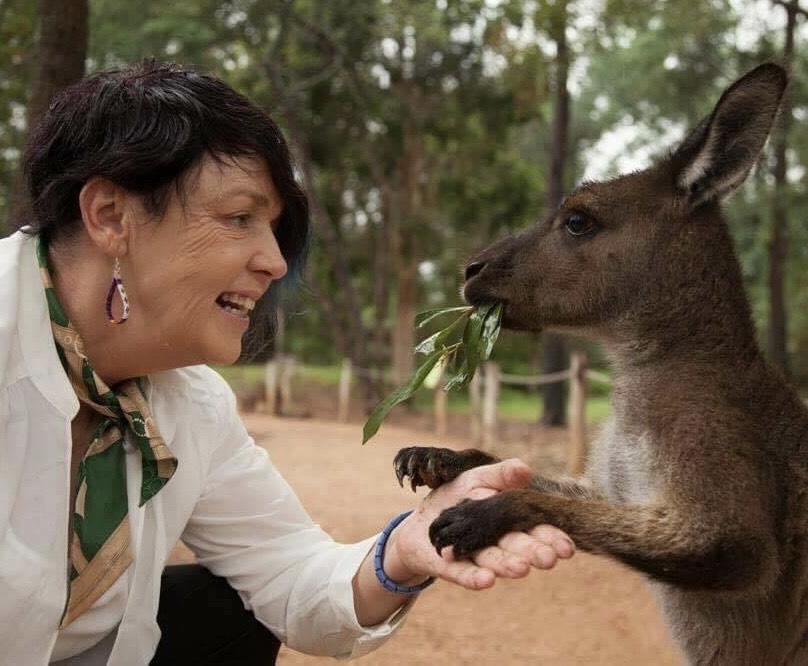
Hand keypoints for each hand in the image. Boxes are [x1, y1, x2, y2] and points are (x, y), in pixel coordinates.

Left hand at [382, 458, 574, 590]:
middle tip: (550, 559)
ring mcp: (476, 557)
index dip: (550, 539)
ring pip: (494, 562)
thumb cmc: (457, 498)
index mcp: (509, 522)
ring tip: (522, 569)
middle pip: (517, 548)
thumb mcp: (477, 478)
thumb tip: (526, 468)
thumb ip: (501, 475)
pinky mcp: (452, 567)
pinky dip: (474, 577)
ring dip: (507, 565)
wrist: (421, 521)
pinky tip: (486, 580)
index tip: (566, 548)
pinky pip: (464, 574)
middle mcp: (497, 543)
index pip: (534, 530)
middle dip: (533, 553)